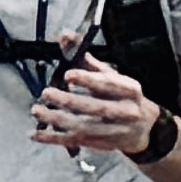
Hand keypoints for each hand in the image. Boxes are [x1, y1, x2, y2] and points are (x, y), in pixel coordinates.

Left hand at [33, 59, 162, 161]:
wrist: (143, 128)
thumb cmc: (123, 97)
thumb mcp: (112, 76)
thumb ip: (86, 59)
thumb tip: (66, 37)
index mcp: (130, 90)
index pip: (109, 84)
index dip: (88, 79)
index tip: (68, 74)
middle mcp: (125, 111)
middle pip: (95, 108)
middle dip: (69, 101)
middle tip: (47, 93)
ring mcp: (113, 131)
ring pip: (82, 126)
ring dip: (56, 119)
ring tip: (37, 110)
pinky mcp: (99, 144)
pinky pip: (73, 142)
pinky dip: (53, 138)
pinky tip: (36, 134)